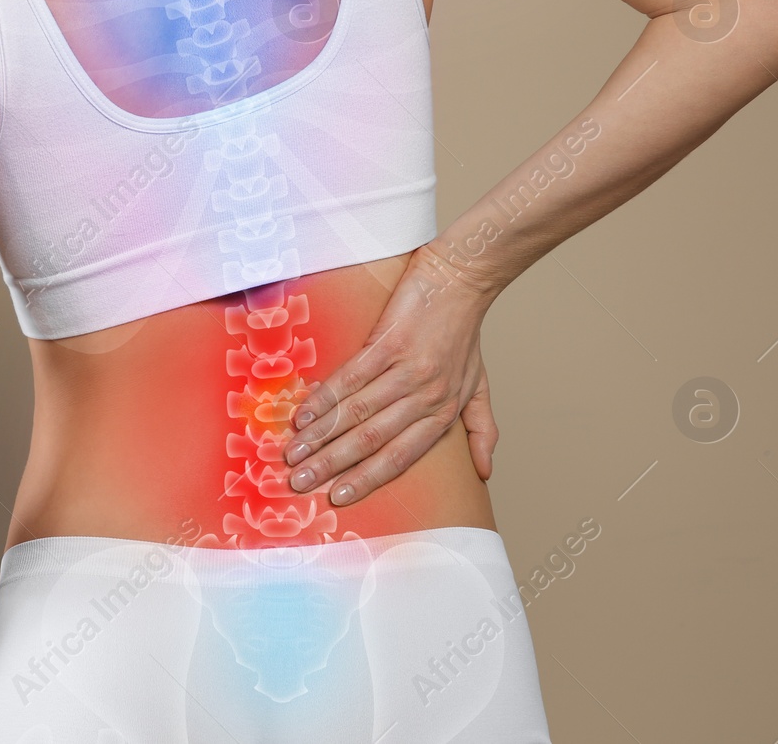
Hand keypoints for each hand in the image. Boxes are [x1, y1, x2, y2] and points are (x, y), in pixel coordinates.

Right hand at [283, 244, 500, 505]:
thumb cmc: (464, 333)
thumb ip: (482, 429)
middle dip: (332, 465)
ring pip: (357, 412)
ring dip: (321, 436)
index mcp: (444, 413)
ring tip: (293, 452)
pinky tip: (304, 414)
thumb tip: (484, 473)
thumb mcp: (479, 386)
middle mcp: (426, 396)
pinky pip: (352, 377)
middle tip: (300, 482)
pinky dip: (325, 398)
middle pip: (372, 440)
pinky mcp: (389, 342)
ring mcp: (407, 369)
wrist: (460, 279)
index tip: (337, 497)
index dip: (367, 479)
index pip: (401, 456)